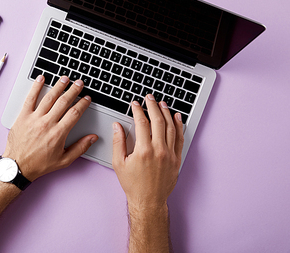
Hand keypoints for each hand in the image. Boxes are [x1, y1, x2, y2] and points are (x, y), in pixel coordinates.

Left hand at [3, 75, 97, 180]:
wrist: (18, 166)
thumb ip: (80, 148)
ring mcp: (34, 118)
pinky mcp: (23, 116)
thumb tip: (92, 138)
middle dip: (73, 90)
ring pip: (49, 98)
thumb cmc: (39, 164)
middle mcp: (47, 123)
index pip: (74, 113)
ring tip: (65, 79)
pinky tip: (41, 79)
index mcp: (58, 133)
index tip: (87, 98)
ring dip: (58, 86)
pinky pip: (30, 98)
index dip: (83, 103)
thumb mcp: (64, 160)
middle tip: (79, 83)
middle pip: (63, 102)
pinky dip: (36, 87)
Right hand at [112, 94, 183, 209]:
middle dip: (153, 106)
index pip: (142, 123)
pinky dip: (179, 126)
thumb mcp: (118, 163)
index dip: (138, 110)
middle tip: (149, 97)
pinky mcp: (177, 159)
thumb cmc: (133, 184)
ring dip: (166, 113)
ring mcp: (170, 154)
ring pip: (171, 127)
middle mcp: (159, 151)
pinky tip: (177, 117)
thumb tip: (117, 126)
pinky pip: (180, 138)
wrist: (148, 201)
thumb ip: (118, 142)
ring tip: (162, 103)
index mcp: (143, 151)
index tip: (135, 104)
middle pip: (158, 121)